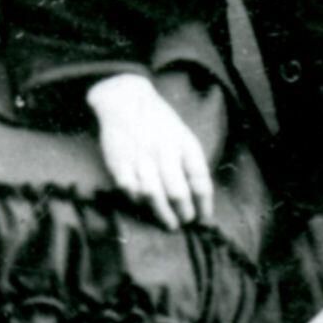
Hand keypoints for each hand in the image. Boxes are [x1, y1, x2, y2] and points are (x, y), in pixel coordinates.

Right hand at [87, 73, 213, 230]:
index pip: (199, 179)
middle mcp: (162, 149)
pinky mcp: (118, 161)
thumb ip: (190, 162)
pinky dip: (137, 201)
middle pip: (176, 191)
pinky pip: (129, 189)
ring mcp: (139, 156)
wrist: (124, 99)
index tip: (204, 218)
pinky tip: (144, 205)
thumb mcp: (182, 135)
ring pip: (152, 194)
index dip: (204, 203)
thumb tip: (199, 197)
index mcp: (183, 142)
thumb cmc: (158, 122)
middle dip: (184, 212)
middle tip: (185, 221)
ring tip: (169, 224)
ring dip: (162, 213)